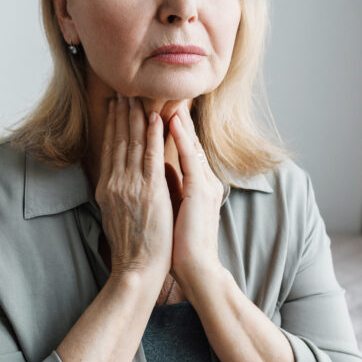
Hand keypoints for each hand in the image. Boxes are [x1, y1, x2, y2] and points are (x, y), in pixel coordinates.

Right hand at [95, 95, 172, 282]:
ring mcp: (130, 185)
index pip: (110, 149)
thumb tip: (121, 179)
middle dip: (121, 114)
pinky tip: (155, 118)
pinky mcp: (149, 190)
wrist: (138, 268)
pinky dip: (152, 135)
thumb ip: (118, 193)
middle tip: (122, 91)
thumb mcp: (116, 215)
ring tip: (137, 97)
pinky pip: (150, 155)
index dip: (112, 125)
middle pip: (118, 140)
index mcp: (107, 188)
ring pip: (132, 142)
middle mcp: (115, 182)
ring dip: (135, 117)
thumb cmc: (132, 247)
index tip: (114, 106)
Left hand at [167, 105, 224, 286]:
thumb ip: (172, 187)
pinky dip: (180, 138)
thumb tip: (161, 170)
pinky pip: (189, 157)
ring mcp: (204, 184)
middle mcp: (204, 180)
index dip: (171, 128)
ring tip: (163, 95)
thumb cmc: (183, 245)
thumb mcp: (177, 209)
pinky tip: (171, 121)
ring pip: (188, 143)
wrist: (197, 268)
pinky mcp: (200, 191)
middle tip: (159, 92)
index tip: (156, 107)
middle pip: (187, 141)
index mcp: (198, 185)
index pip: (184, 149)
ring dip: (174, 118)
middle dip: (172, 116)